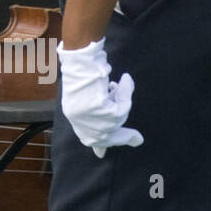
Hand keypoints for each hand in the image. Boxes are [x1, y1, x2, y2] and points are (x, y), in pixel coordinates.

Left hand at [56, 37, 142, 157]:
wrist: (82, 55)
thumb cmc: (86, 68)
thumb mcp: (88, 92)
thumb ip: (98, 109)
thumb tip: (111, 124)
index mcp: (73, 113)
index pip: (86, 137)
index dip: (99, 145)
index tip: (101, 154)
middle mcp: (78, 117)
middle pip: (105, 136)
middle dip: (122, 137)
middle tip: (137, 138)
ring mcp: (87, 113)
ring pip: (117, 119)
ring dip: (123, 101)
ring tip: (120, 84)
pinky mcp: (98, 107)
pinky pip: (122, 107)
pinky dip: (126, 92)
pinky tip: (125, 79)